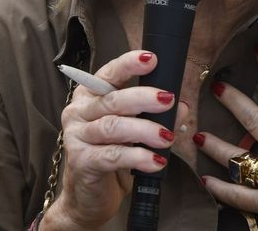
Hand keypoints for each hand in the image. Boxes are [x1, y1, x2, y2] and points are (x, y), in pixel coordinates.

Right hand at [41, 50, 178, 229]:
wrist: (88, 197)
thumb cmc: (111, 155)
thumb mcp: (133, 132)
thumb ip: (153, 116)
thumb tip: (180, 106)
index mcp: (89, 95)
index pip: (109, 74)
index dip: (129, 64)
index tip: (152, 59)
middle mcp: (78, 111)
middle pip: (113, 100)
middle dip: (143, 98)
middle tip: (168, 100)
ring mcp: (77, 136)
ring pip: (113, 127)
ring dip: (144, 130)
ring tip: (167, 136)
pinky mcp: (82, 162)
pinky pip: (113, 156)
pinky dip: (138, 157)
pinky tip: (156, 160)